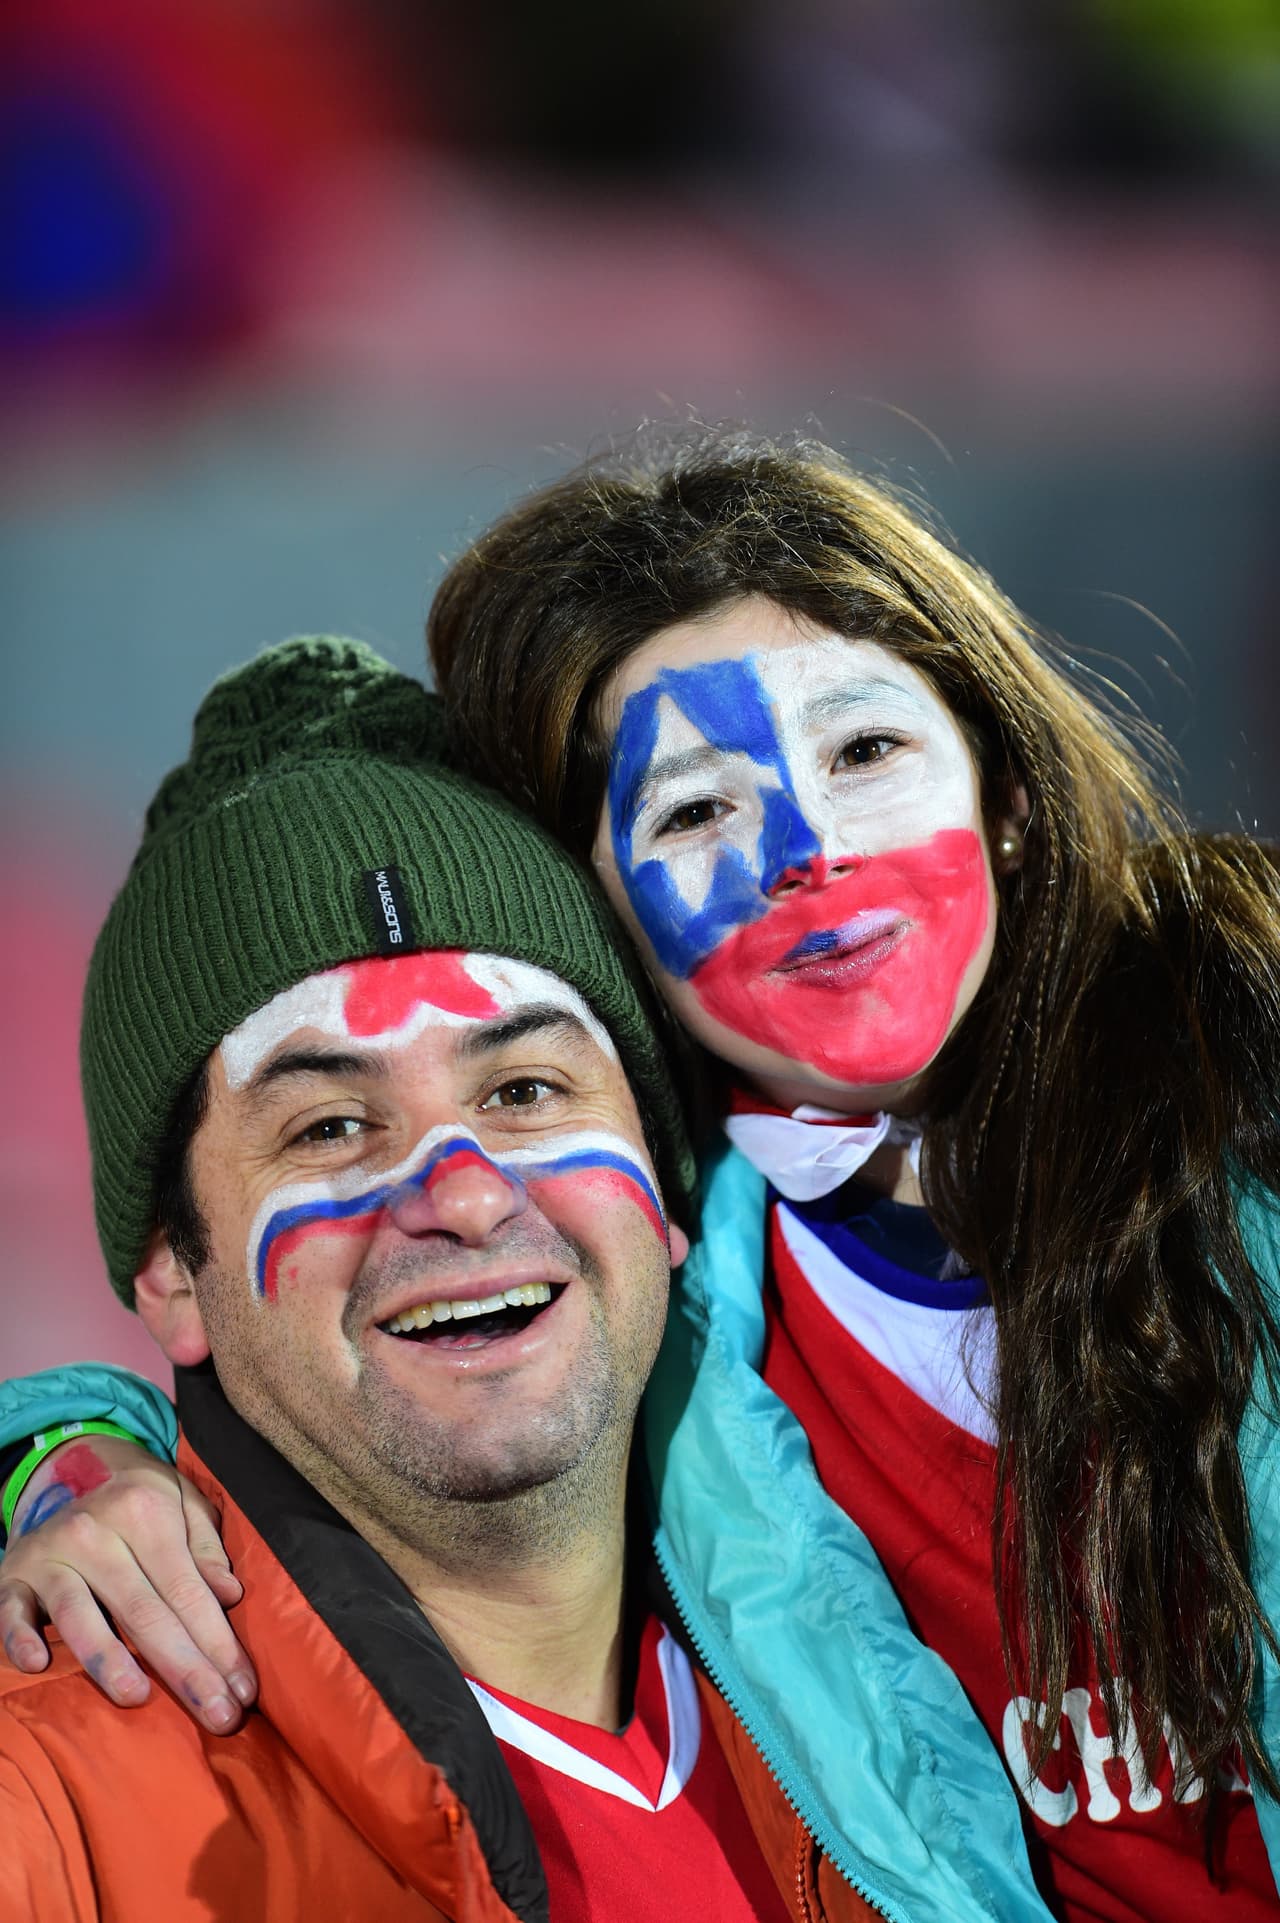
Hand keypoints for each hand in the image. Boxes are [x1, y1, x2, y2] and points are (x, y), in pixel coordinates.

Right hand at [0, 1435, 256, 1733]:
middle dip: (184, 1668)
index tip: (243, 1690)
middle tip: (218, 1717)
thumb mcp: (184, 1501)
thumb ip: (206, 1547)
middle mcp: (95, 1532)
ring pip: (79, 1615)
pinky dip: (19, 1638)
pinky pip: (11, 1611)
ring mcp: (51, 1555)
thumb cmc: (141, 1499)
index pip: (188, 1590)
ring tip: (137, 1696)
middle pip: (144, 1612)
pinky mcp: (13, 1575)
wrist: (72, 1467)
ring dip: (108, 1659)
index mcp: (144, 1511)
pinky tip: (37, 1667)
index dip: (218, 1642)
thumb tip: (230, 1595)